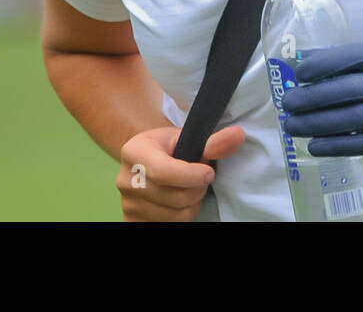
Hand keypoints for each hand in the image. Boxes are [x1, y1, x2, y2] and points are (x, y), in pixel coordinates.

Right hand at [116, 124, 244, 220]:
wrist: (146, 161)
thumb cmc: (168, 148)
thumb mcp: (185, 138)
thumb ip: (212, 142)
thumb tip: (238, 135)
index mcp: (134, 152)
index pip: (164, 172)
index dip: (192, 176)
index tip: (208, 172)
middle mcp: (125, 180)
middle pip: (174, 197)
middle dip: (198, 189)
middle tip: (201, 178)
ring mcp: (127, 204)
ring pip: (175, 216)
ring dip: (192, 205)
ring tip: (190, 189)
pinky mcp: (132, 222)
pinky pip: (169, 227)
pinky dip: (182, 217)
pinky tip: (180, 203)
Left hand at [280, 43, 362, 157]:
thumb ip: (342, 61)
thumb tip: (303, 60)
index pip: (348, 58)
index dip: (321, 64)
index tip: (299, 73)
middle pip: (345, 90)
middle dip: (311, 98)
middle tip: (288, 103)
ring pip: (348, 119)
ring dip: (316, 124)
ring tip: (293, 126)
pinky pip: (359, 143)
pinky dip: (334, 146)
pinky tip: (314, 146)